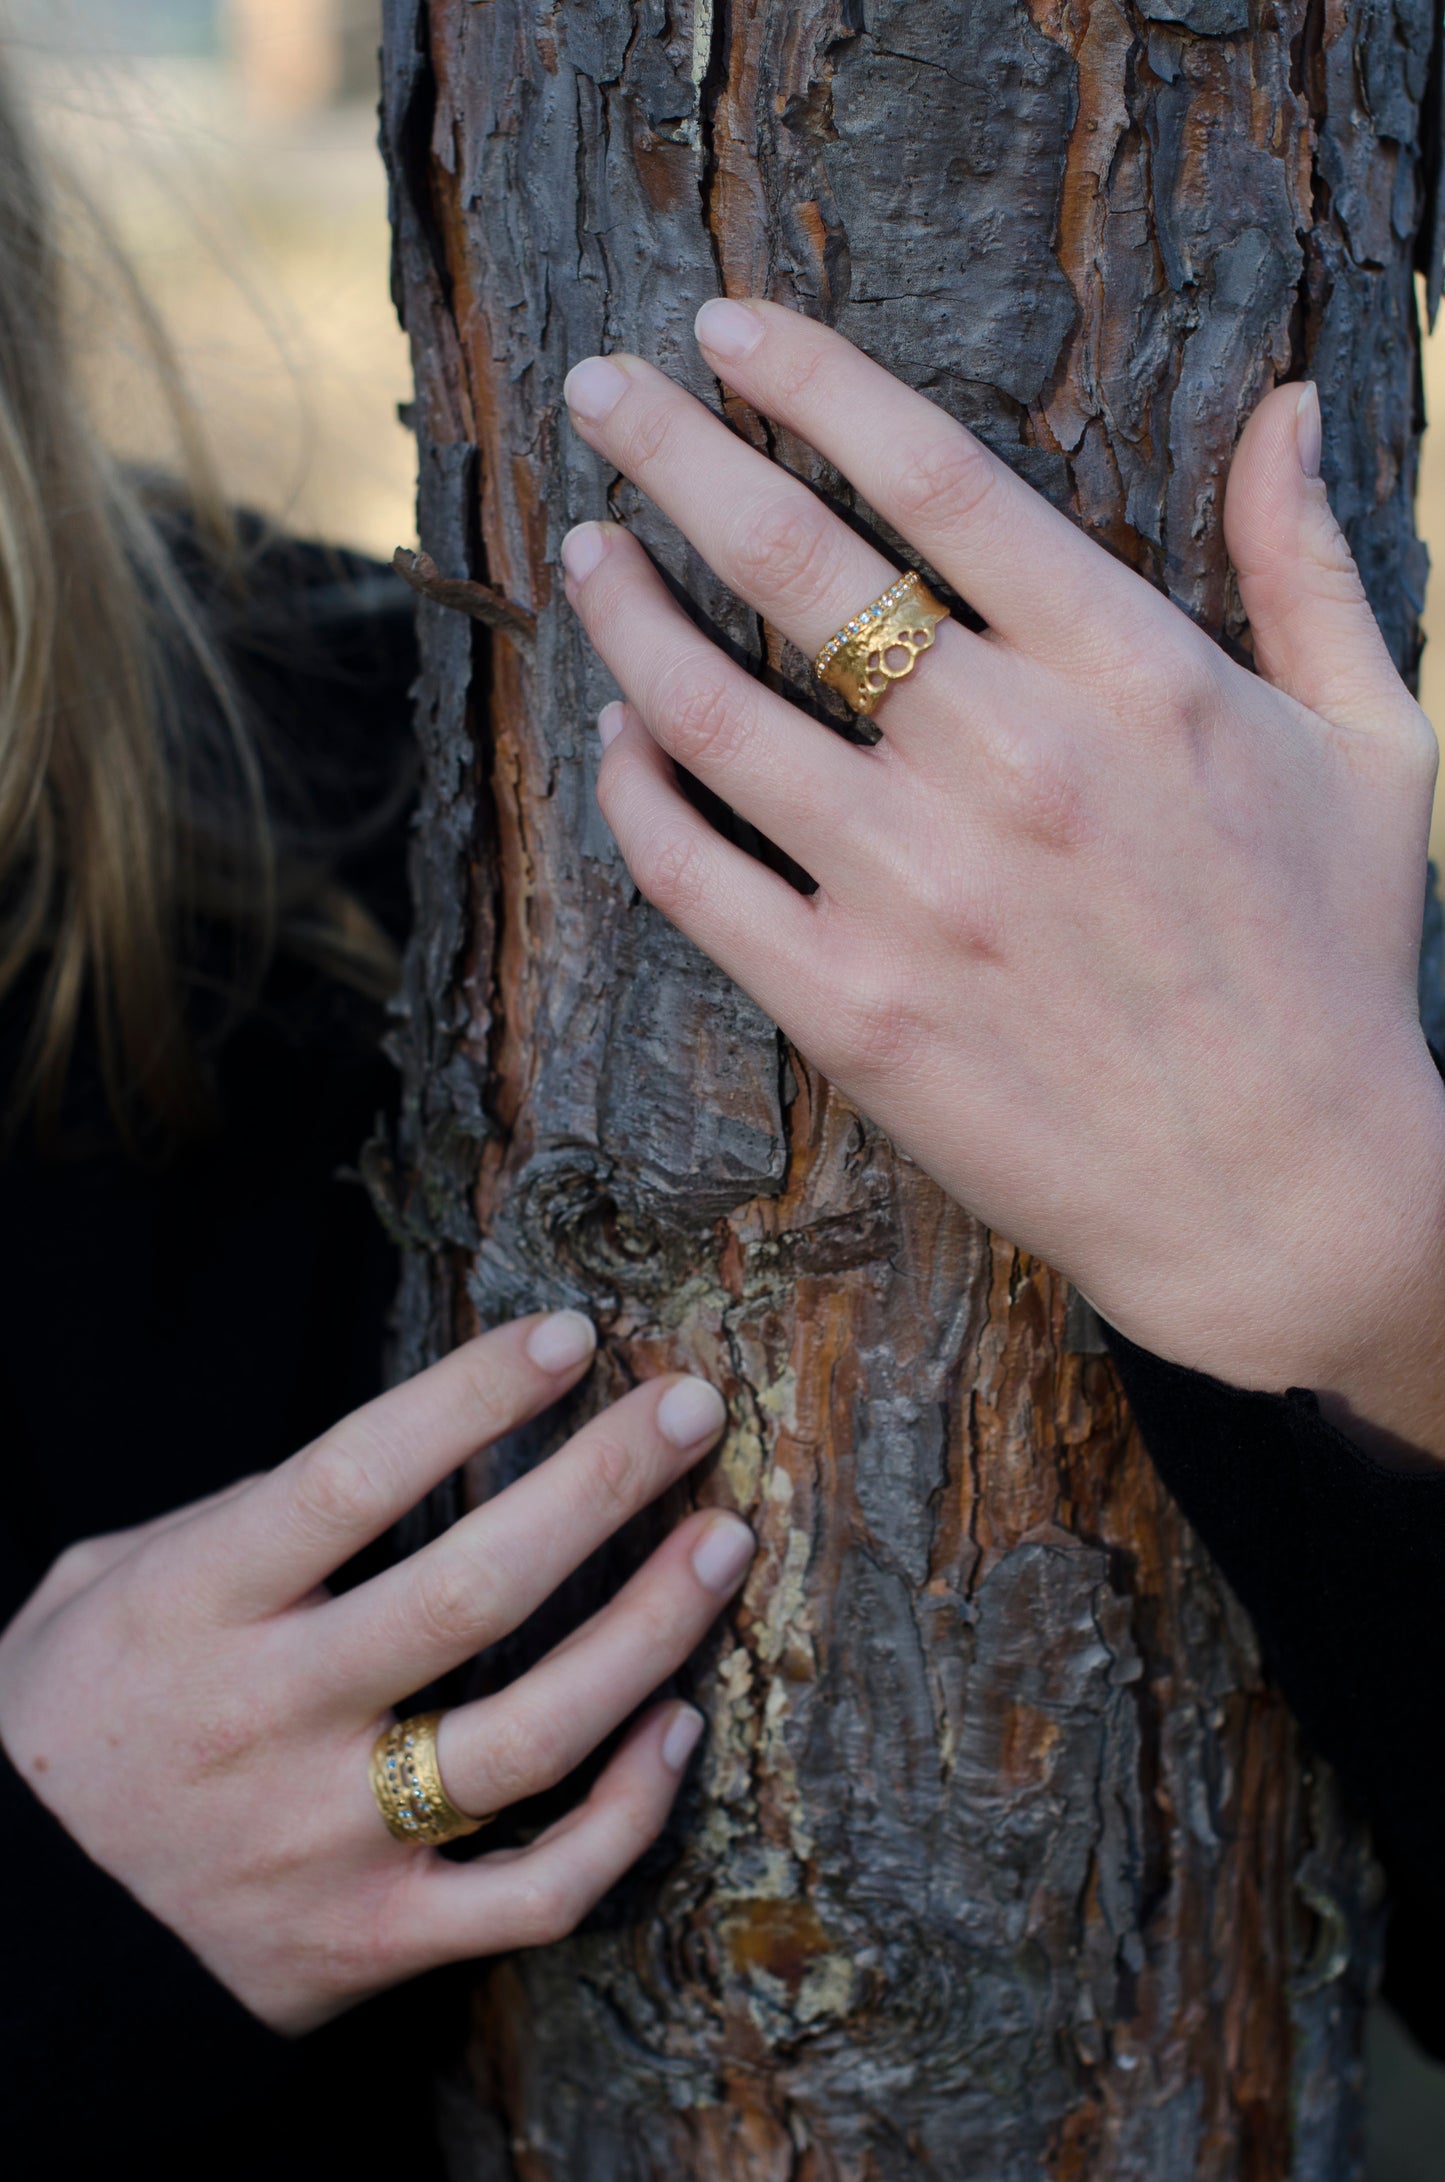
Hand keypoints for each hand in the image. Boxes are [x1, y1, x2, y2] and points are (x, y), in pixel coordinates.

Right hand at [0, 1314, 750, 2032]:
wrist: (9, 1943)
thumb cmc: (66, 1725)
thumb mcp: (102, 1586)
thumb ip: (234, 1514)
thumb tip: (389, 1453)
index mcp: (194, 1610)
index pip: (352, 1478)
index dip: (468, 1397)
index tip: (567, 1337)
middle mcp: (266, 1720)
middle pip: (471, 1590)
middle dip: (602, 1481)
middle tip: (689, 1407)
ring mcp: (328, 1841)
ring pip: (533, 1735)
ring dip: (651, 1629)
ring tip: (723, 1543)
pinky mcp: (374, 1941)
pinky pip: (537, 1890)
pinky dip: (628, 1815)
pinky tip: (678, 1729)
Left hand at [560, 298, 1444, 1458]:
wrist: (1284, 1194)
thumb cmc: (1332, 964)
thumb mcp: (1371, 744)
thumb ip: (1306, 566)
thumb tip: (1283, 405)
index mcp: (1131, 675)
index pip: (932, 477)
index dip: (807, 382)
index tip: (723, 331)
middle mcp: (1010, 762)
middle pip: (790, 560)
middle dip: (671, 452)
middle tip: (599, 391)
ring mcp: (918, 892)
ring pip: (709, 713)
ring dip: (624, 614)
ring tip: (583, 556)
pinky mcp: (854, 1010)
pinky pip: (693, 875)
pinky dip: (634, 796)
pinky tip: (618, 743)